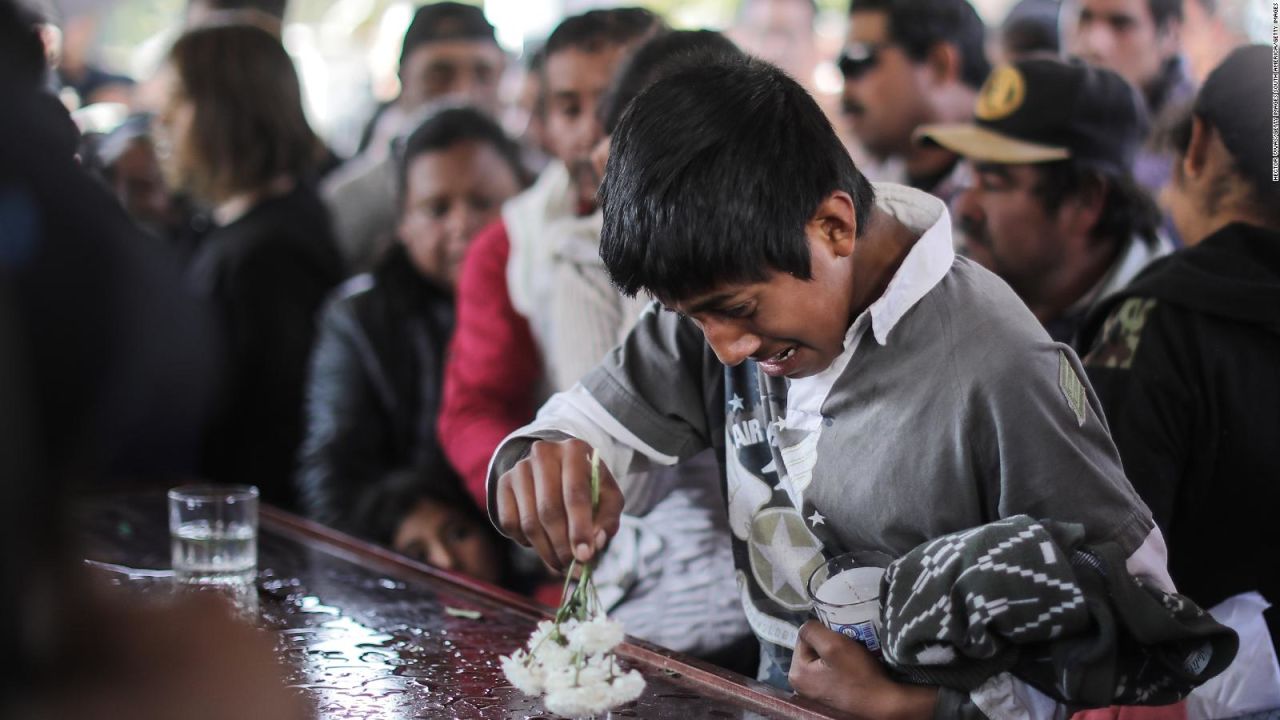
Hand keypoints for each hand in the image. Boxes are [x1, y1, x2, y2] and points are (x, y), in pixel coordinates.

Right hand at [494, 438, 623, 571]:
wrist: (557, 468)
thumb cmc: (587, 485)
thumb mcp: (607, 496)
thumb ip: (608, 518)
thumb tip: (596, 542)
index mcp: (574, 450)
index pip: (575, 494)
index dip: (580, 529)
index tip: (584, 556)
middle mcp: (543, 453)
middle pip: (549, 510)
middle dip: (562, 545)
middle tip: (573, 566)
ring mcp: (520, 468)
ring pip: (529, 521)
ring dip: (546, 550)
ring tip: (560, 563)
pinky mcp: (503, 483)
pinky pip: (510, 523)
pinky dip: (526, 541)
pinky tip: (541, 542)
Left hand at [790, 620, 937, 719]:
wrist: (883, 703)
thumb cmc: (858, 674)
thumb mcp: (833, 644)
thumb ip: (812, 630)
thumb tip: (807, 627)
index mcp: (796, 674)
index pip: (804, 638)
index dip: (823, 632)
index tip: (840, 637)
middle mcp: (801, 685)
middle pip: (813, 648)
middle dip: (829, 642)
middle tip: (848, 644)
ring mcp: (815, 691)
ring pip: (823, 658)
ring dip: (837, 652)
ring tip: (853, 653)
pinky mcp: (830, 693)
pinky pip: (832, 670)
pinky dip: (842, 664)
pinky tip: (854, 665)